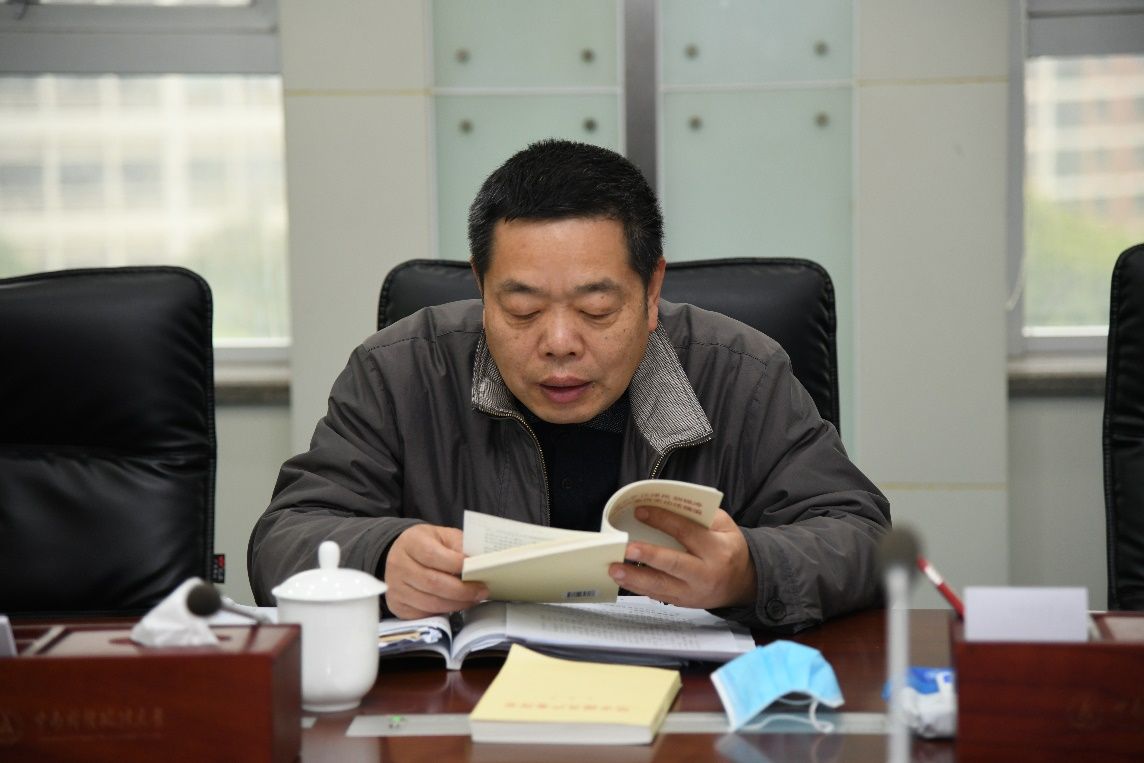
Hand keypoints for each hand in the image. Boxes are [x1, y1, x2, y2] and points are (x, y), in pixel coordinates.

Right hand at [384, 524, 487, 618]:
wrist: (402, 554)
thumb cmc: (428, 544)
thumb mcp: (444, 536)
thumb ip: (459, 546)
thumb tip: (478, 563)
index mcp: (411, 542)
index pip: (432, 556)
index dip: (456, 564)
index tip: (477, 569)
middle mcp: (399, 565)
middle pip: (432, 582)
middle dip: (462, 590)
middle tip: (481, 591)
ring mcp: (395, 587)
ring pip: (430, 602)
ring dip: (456, 604)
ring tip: (473, 599)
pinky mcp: (398, 605)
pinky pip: (424, 613)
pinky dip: (444, 612)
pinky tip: (456, 605)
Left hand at [608, 507, 755, 608]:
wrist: (743, 582)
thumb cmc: (729, 547)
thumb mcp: (724, 526)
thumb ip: (699, 516)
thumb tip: (664, 507)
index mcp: (717, 549)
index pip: (686, 532)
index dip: (662, 520)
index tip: (640, 511)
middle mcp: (705, 573)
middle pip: (673, 564)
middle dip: (648, 556)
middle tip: (626, 549)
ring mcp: (693, 592)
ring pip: (661, 586)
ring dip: (634, 578)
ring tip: (613, 569)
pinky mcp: (683, 603)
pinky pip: (657, 596)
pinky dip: (638, 588)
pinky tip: (623, 579)